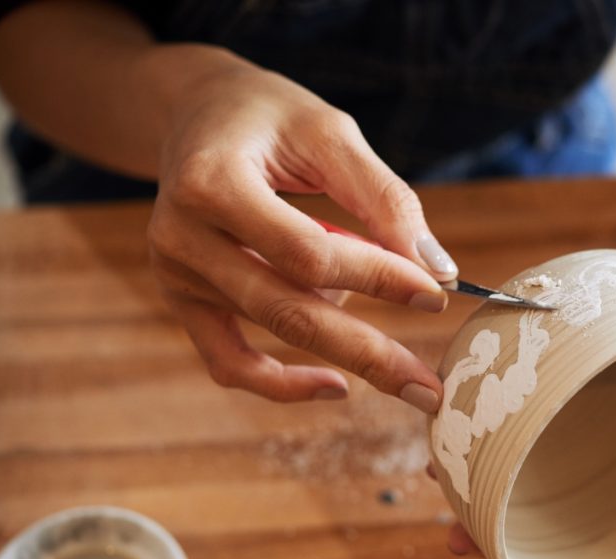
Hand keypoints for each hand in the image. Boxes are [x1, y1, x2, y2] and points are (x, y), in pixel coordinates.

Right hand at [146, 49, 458, 409]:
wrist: (196, 112)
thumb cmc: (271, 116)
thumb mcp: (331, 133)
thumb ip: (385, 199)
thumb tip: (440, 272)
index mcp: (212, 183)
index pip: (307, 252)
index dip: (377, 277)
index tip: (438, 295)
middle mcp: (182, 235)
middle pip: (287, 311)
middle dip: (367, 352)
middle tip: (428, 389)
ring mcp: (175, 274)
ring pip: (271, 330)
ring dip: (341, 339)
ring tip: (385, 319)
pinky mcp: (182, 299)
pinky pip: (228, 362)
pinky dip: (279, 384)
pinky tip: (334, 384)